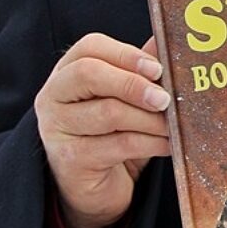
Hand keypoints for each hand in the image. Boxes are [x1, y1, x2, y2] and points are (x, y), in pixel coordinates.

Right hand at [35, 34, 169, 227]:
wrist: (92, 188)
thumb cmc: (109, 135)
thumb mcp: (123, 99)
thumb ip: (139, 70)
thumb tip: (165, 39)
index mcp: (66, 72)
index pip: (89, 48)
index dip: (126, 54)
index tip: (157, 68)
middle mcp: (53, 96)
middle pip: (89, 74)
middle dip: (133, 84)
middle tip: (164, 98)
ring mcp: (57, 129)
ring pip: (108, 112)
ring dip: (149, 119)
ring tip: (173, 125)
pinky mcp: (71, 159)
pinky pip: (118, 145)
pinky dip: (150, 143)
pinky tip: (167, 144)